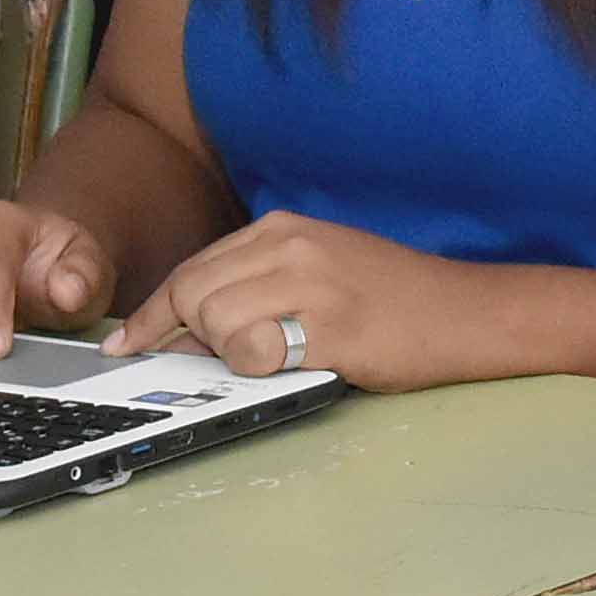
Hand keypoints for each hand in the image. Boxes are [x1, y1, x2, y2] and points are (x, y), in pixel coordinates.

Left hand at [107, 209, 502, 392]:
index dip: (153, 315)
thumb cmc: (393, 299)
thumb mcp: (317, 273)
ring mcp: (311, 283)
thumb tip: (184, 335)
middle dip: (185, 337)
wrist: (468, 312)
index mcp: (283, 229)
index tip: (128, 343)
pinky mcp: (330, 326)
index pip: (191, 270)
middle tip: (213, 363)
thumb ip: (253, 290)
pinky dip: (256, 366)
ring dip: (227, 353)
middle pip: (191, 293)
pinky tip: (290, 362)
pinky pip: (256, 350)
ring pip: (215, 320)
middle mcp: (292, 246)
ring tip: (273, 357)